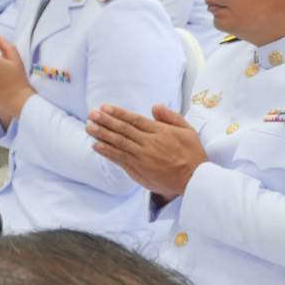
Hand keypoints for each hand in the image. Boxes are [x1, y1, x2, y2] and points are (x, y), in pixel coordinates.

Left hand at [86, 103, 207, 197]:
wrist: (195, 179)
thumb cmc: (193, 155)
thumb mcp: (188, 130)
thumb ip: (171, 117)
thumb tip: (155, 106)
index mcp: (160, 131)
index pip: (134, 119)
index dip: (118, 113)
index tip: (104, 107)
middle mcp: (149, 142)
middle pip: (123, 129)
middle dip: (105, 121)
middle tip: (91, 114)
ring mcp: (143, 156)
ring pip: (119, 142)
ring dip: (102, 134)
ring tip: (89, 127)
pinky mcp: (139, 169)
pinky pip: (120, 158)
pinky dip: (107, 151)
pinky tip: (96, 145)